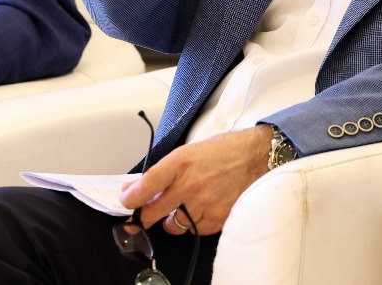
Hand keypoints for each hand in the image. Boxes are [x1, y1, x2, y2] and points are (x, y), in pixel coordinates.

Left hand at [119, 125, 273, 235]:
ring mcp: (204, 204)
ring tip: (180, 208)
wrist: (256, 157)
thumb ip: (163, 171)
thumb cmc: (222, 151)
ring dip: (172, 220)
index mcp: (179, 163)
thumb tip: (137, 188)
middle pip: (153, 212)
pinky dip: (193, 224)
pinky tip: (199, 210)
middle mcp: (190, 185)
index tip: (125, 202)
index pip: (145, 186)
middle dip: (145, 215)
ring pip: (173, 226)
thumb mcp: (187, 152)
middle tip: (144, 213)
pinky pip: (194, 231)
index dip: (130, 198)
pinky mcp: (217, 218)